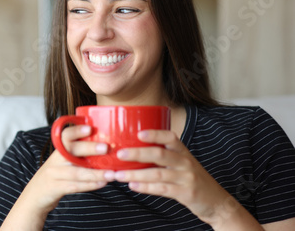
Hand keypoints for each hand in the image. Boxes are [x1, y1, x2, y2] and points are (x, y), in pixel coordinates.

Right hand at [26, 125, 110, 212]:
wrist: (36, 194)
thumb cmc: (57, 175)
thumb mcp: (63, 161)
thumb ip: (78, 153)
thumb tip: (105, 145)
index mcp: (59, 150)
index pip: (66, 136)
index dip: (77, 131)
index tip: (90, 128)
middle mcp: (55, 159)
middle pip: (72, 151)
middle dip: (89, 148)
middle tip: (106, 148)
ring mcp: (54, 174)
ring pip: (76, 172)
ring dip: (96, 173)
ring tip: (112, 173)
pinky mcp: (55, 188)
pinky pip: (74, 186)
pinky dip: (90, 185)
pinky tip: (103, 183)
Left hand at [112, 130, 246, 226]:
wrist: (216, 201)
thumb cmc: (191, 178)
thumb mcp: (181, 163)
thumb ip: (163, 156)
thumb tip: (132, 150)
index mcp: (182, 151)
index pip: (170, 136)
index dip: (155, 134)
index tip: (139, 133)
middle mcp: (185, 162)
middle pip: (160, 154)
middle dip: (138, 153)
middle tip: (120, 154)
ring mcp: (187, 178)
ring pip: (158, 174)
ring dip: (136, 174)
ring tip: (119, 175)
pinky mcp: (186, 193)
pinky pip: (163, 189)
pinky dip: (146, 188)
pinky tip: (133, 186)